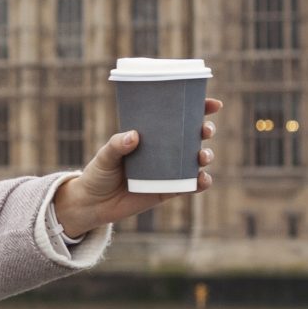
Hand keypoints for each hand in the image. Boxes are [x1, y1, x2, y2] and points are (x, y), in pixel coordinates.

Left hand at [53, 97, 221, 237]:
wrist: (94, 204)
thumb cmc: (99, 173)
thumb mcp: (105, 156)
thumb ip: (117, 145)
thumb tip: (134, 135)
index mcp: (152, 135)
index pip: (178, 117)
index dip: (199, 107)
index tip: (213, 104)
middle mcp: (164, 151)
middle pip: (193, 136)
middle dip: (206, 129)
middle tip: (205, 130)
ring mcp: (169, 171)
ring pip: (196, 160)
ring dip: (206, 155)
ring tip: (202, 156)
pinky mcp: (169, 191)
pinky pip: (192, 186)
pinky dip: (202, 182)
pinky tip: (203, 179)